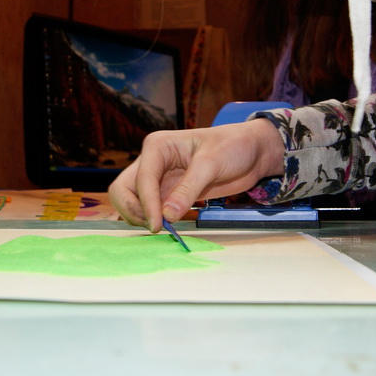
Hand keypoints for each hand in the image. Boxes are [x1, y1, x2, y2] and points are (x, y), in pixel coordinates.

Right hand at [108, 119, 285, 231]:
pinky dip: (153, 220)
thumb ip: (188, 189)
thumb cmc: (233, 146)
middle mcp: (153, 162)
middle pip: (123, 190)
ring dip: (141, 218)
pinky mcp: (170, 194)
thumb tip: (167, 216)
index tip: (158, 225)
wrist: (252, 152)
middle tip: (155, 227)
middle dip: (133, 210)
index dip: (146, 204)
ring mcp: (160, 179)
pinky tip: (169, 227)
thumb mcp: (211, 164)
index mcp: (158, 146)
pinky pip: (151, 210)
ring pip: (133, 202)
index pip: (142, 179)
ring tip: (164, 229)